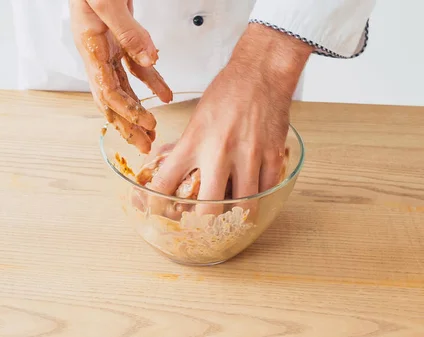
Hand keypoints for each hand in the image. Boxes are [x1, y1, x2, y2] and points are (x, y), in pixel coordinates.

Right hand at [69, 0, 172, 153]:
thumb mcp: (106, 2)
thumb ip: (128, 32)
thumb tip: (150, 61)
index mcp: (89, 48)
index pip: (106, 91)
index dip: (125, 112)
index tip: (146, 124)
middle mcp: (97, 53)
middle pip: (111, 99)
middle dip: (127, 125)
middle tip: (144, 146)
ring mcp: (108, 46)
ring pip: (123, 88)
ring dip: (139, 109)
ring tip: (153, 130)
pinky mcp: (121, 38)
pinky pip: (136, 67)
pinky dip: (151, 81)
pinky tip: (164, 94)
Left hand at [147, 23, 312, 214]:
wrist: (261, 71)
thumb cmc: (226, 91)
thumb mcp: (196, 118)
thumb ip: (187, 147)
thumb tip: (170, 168)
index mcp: (194, 141)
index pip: (166, 182)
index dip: (157, 204)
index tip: (156, 212)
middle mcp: (219, 152)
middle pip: (207, 210)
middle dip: (201, 226)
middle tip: (200, 228)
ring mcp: (249, 156)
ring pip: (242, 208)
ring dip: (234, 218)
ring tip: (229, 218)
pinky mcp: (272, 155)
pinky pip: (265, 192)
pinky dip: (257, 199)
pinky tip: (251, 198)